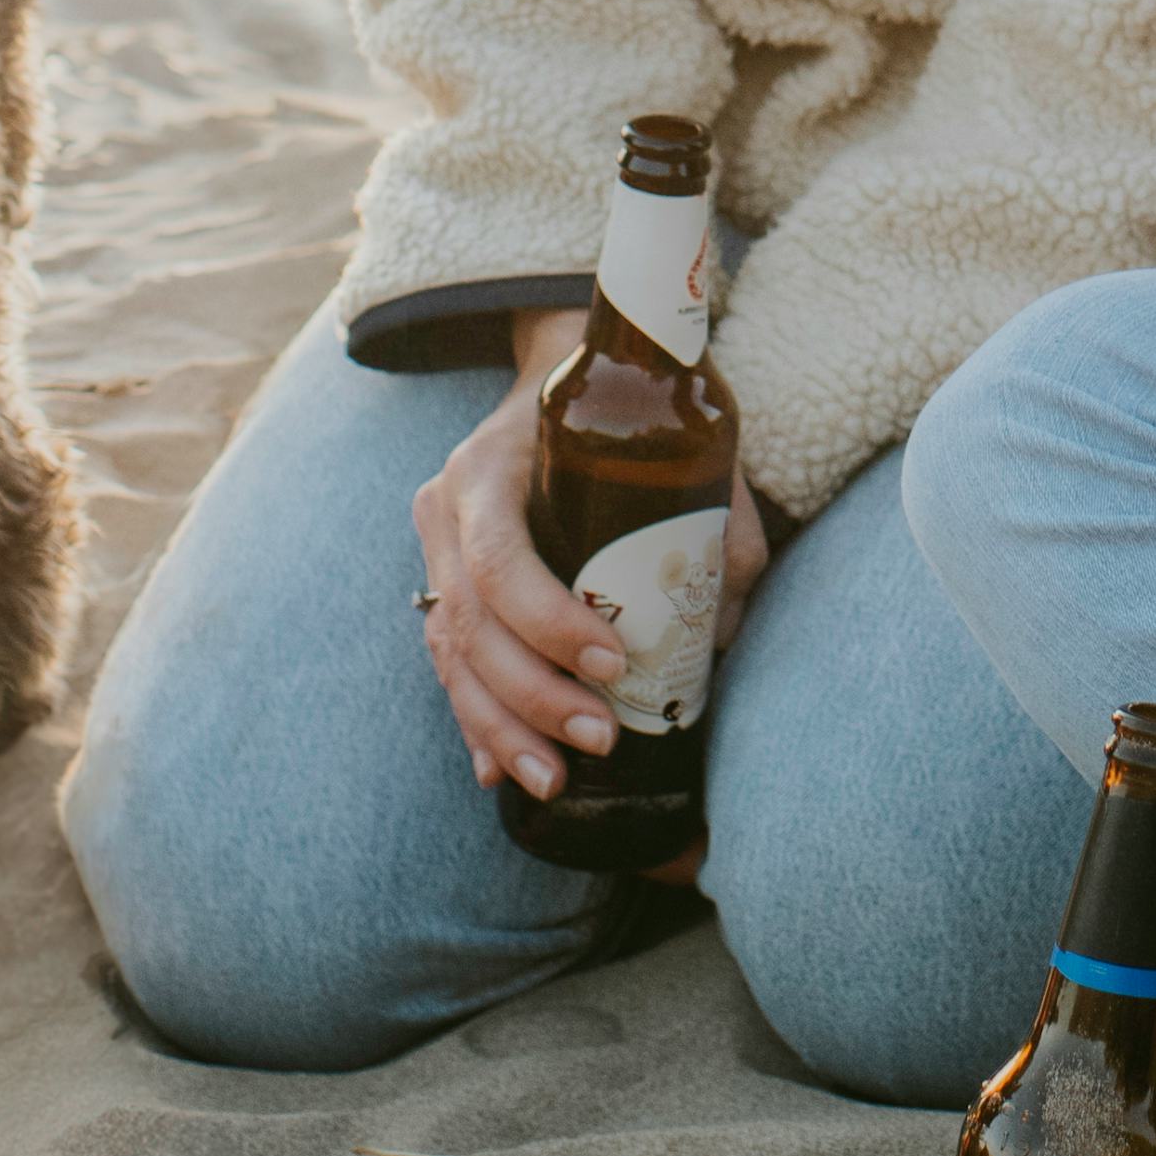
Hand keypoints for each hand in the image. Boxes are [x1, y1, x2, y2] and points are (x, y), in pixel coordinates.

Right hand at [411, 310, 772, 810]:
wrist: (561, 374)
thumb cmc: (626, 414)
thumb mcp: (681, 440)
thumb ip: (718, 523)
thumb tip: (720, 624)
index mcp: (489, 468)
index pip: (500, 559)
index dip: (548, 622)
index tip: (613, 664)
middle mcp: (446, 509)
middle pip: (467, 622)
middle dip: (530, 695)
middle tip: (600, 738)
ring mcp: (435, 550)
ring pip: (449, 654)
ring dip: (500, 728)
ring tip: (554, 781)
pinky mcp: (442, 585)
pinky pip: (448, 664)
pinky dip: (476, 721)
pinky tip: (501, 773)